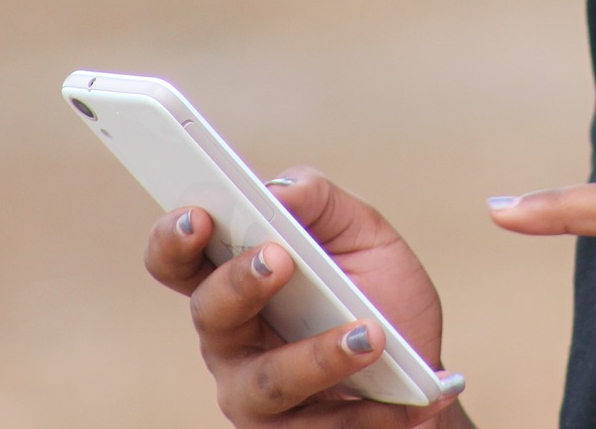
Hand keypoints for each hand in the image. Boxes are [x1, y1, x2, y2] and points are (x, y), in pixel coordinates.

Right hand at [146, 165, 467, 427]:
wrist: (421, 375)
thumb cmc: (380, 296)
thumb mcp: (363, 235)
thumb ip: (321, 203)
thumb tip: (283, 190)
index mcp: (234, 281)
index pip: (179, 261)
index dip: (175, 239)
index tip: (199, 216)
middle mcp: (232, 340)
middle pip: (211, 314)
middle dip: (239, 284)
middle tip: (280, 258)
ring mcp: (256, 396)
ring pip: (269, 381)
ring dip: (318, 357)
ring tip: (370, 336)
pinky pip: (324, 428)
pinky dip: (372, 410)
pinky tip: (414, 394)